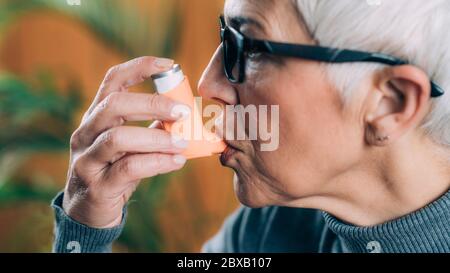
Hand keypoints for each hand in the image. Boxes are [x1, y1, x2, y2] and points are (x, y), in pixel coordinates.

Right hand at [62, 56, 189, 227]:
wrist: (89, 213)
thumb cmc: (115, 172)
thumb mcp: (131, 146)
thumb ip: (153, 129)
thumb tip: (187, 116)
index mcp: (97, 117)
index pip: (112, 81)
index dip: (139, 67)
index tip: (168, 64)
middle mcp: (87, 133)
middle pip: (114, 104)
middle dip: (152, 103)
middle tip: (183, 112)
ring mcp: (87, 159)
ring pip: (118, 138)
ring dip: (157, 137)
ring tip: (182, 142)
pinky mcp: (97, 185)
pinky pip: (128, 168)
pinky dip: (156, 162)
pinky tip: (176, 161)